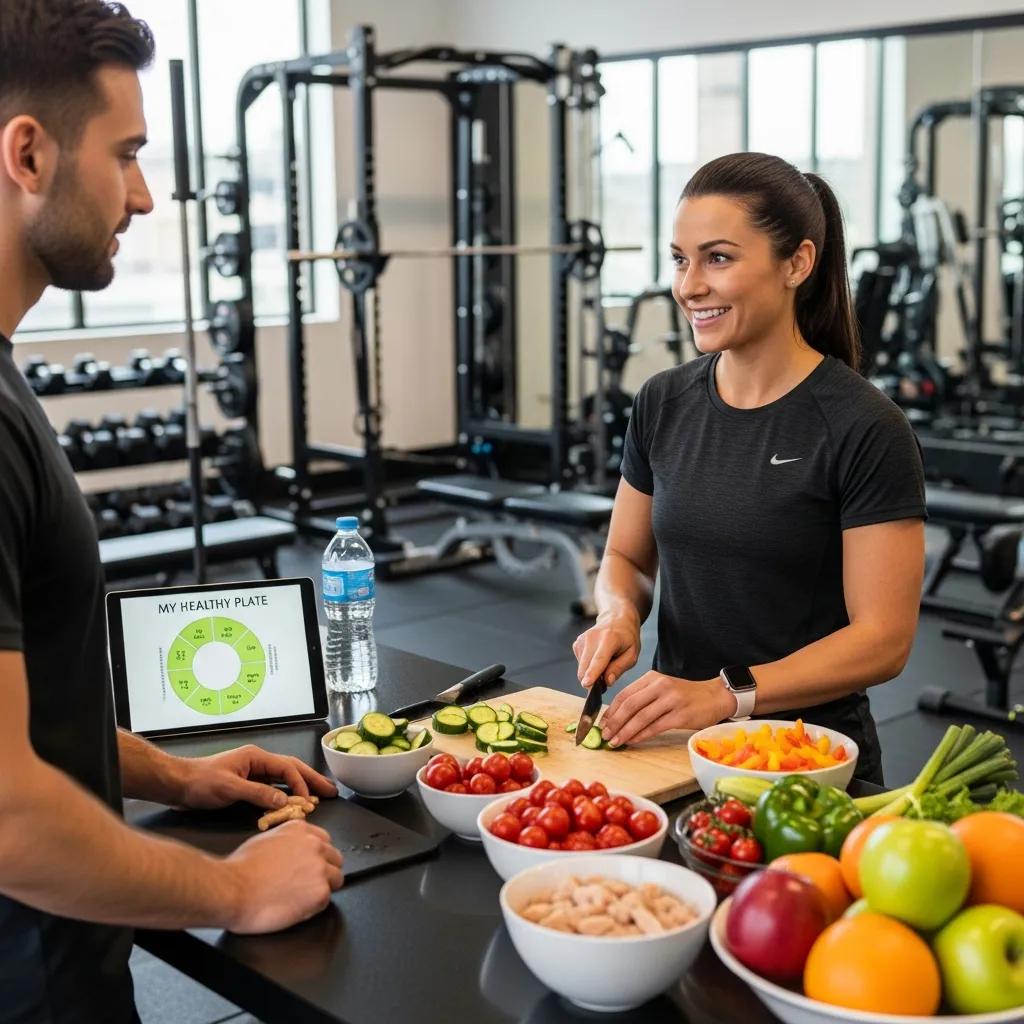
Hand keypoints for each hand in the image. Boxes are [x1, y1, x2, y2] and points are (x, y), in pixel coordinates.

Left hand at [174, 744, 338, 811]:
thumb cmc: (199, 783)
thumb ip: (258, 794)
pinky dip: (286, 795)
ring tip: (319, 796)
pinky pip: (273, 788)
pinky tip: (294, 803)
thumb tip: (284, 802)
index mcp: (256, 757)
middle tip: (331, 790)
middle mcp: (257, 762)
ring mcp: (252, 773)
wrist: (176, 785)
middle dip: (312, 779)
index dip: (301, 785)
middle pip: (292, 769)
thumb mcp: (230, 788)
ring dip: (301, 787)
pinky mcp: (246, 784)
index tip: (309, 801)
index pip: (287, 769)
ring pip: (284, 778)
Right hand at [223, 819, 343, 932]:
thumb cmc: (240, 869)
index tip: (308, 866)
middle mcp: (314, 845)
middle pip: (334, 858)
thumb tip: (292, 850)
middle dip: (323, 870)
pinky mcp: (320, 892)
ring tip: (298, 897)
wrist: (232, 890)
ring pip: (336, 878)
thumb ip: (287, 841)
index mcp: (300, 830)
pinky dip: (313, 906)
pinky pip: (326, 900)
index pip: (324, 840)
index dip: (316, 856)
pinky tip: (294, 907)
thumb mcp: (265, 839)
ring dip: (321, 888)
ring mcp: (320, 868)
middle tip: (304, 884)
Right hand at [572, 611, 640, 688]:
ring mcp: (582, 640)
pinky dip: (588, 666)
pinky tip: (598, 658)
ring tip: (605, 663)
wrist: (616, 619)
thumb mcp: (632, 654)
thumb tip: (607, 682)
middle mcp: (592, 638)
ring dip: (591, 673)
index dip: (592, 673)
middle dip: (593, 680)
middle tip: (607, 678)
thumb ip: (620, 668)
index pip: (599, 659)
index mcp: (609, 639)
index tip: (586, 684)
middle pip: (586, 667)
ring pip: (582, 668)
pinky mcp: (576, 644)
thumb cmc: (626, 638)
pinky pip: (580, 664)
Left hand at [600, 672, 734, 746]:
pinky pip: (655, 727)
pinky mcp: (681, 715)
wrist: (715, 696)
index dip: (611, 710)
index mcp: (652, 678)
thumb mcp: (662, 689)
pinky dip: (641, 735)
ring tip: (615, 742)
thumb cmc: (685, 696)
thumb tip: (618, 717)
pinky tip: (632, 741)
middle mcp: (660, 686)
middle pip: (630, 705)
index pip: (625, 694)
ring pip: (641, 717)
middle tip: (604, 735)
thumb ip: (642, 698)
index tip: (601, 723)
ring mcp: (671, 700)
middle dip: (614, 722)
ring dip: (625, 732)